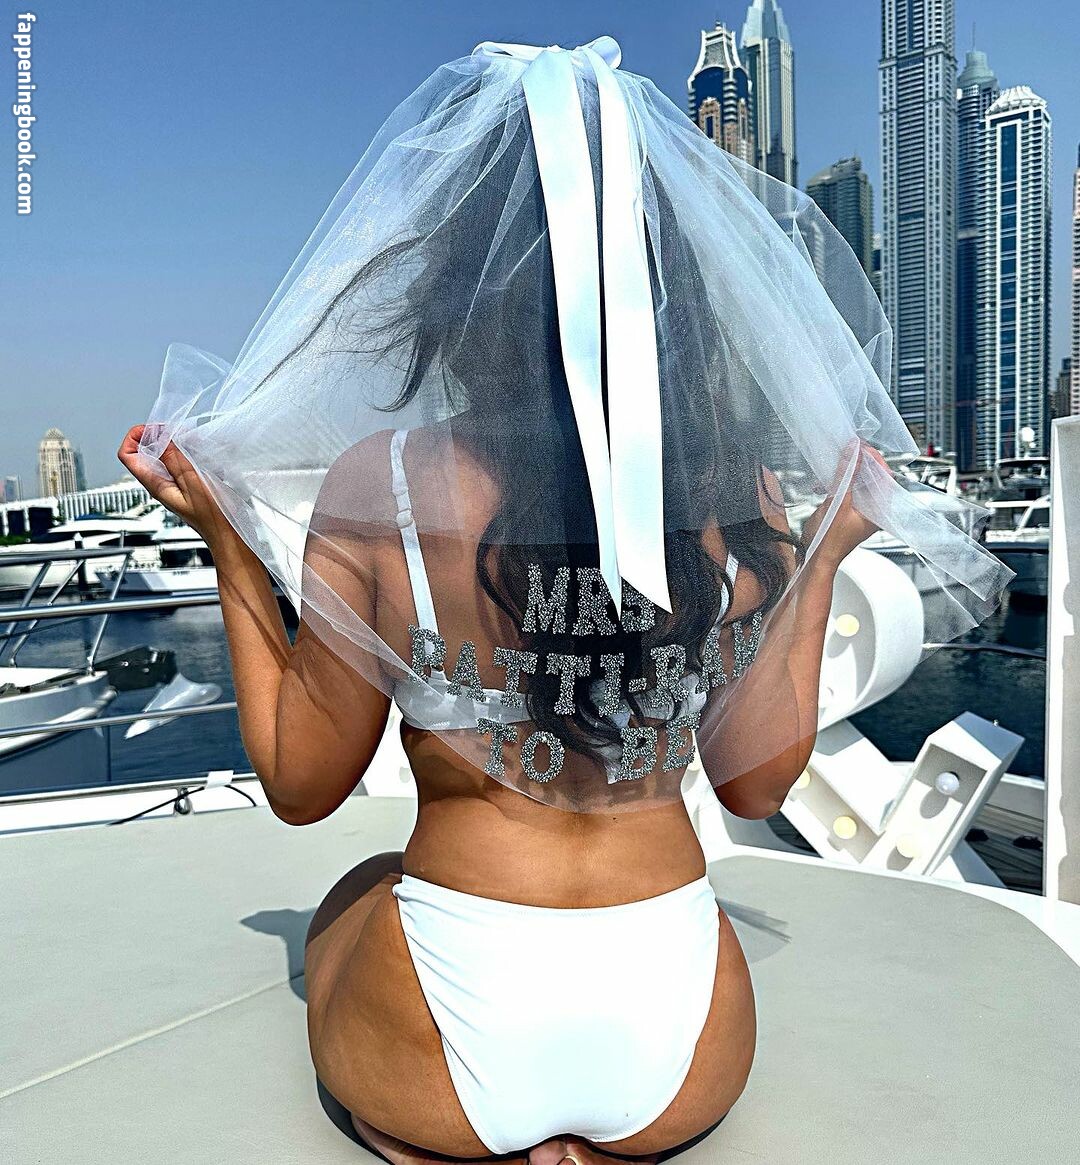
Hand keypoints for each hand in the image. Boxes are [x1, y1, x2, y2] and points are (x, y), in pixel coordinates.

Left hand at [117, 424, 236, 548]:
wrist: (229, 534)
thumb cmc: (214, 517)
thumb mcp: (193, 483)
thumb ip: (174, 459)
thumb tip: (159, 438)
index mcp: (156, 484)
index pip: (127, 455)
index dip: (136, 436)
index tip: (155, 429)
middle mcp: (161, 483)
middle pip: (146, 451)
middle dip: (161, 437)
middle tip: (179, 434)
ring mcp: (175, 484)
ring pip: (166, 455)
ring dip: (180, 445)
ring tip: (197, 445)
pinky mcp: (188, 484)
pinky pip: (183, 462)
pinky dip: (193, 454)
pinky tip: (208, 459)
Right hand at [800, 442, 885, 568]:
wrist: (815, 559)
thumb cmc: (829, 541)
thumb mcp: (838, 502)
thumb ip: (846, 475)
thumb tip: (854, 451)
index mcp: (879, 510)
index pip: (885, 476)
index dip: (874, 459)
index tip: (861, 447)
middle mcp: (873, 509)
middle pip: (873, 477)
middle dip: (859, 462)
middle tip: (848, 450)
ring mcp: (860, 510)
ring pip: (859, 481)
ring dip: (847, 471)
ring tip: (836, 462)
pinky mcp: (847, 510)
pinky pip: (848, 489)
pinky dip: (839, 481)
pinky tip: (826, 481)